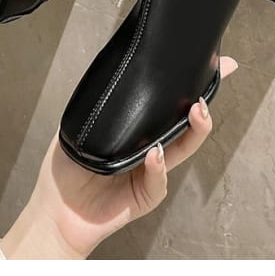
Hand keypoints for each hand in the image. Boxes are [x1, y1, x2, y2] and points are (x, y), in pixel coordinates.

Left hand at [0, 56, 238, 258]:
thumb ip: (99, 104)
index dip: (190, 87)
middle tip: (210, 88)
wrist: (55, 211)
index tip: (219, 65)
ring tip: (195, 113)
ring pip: (181, 149)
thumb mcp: (79, 125)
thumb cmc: (65, 169)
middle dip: (203, 106)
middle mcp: (149, 147)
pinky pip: (157, 180)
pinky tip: (154, 155)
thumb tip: (114, 74)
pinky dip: (157, 168)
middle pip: (184, 125)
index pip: (167, 104)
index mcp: (136, 130)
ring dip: (192, 130)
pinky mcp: (146, 195)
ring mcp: (150, 171)